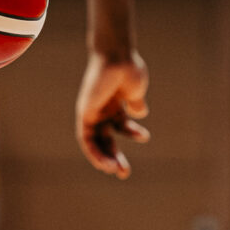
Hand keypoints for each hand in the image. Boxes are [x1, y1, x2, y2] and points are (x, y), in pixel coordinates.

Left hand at [75, 49, 149, 177]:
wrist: (117, 56)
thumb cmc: (128, 68)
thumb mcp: (135, 89)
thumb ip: (135, 102)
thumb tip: (140, 113)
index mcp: (116, 103)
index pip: (121, 125)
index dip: (132, 133)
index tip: (145, 136)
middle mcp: (103, 109)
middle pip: (107, 138)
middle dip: (115, 156)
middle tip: (124, 173)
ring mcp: (93, 111)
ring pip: (96, 142)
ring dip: (105, 159)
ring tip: (117, 171)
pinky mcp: (84, 113)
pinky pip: (86, 138)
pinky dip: (94, 152)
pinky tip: (104, 163)